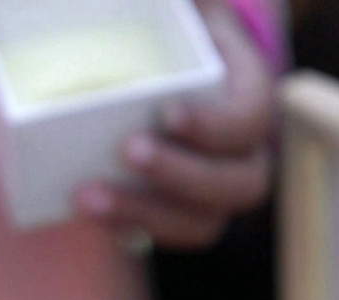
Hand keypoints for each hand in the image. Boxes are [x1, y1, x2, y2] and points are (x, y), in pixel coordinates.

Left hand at [74, 0, 274, 248]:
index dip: (214, 125)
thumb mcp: (183, 8)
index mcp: (250, 96)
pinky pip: (161, 236)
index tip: (167, 113)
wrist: (156, 73)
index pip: (250, 120)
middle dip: (178, 174)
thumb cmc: (174, 32)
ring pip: (200, 225)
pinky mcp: (175, 213)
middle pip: (235, 185)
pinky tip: (89, 214)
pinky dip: (125, 229)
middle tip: (127, 151)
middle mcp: (244, 153)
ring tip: (87, 197)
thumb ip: (189, 1)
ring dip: (144, 215)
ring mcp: (212, 192)